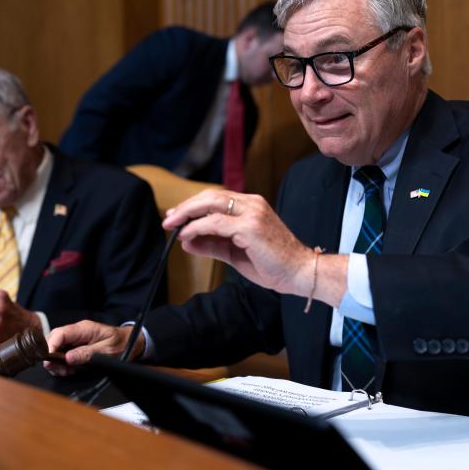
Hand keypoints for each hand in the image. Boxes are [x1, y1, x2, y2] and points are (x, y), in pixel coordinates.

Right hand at [44, 320, 137, 375]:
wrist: (131, 342)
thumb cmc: (121, 344)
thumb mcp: (106, 350)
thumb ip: (87, 353)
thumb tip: (68, 358)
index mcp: (84, 329)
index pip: (60, 333)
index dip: (50, 346)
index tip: (48, 360)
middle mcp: (77, 332)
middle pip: (55, 340)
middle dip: (52, 356)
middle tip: (59, 370)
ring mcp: (76, 339)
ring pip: (57, 348)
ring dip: (57, 362)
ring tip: (66, 371)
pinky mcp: (77, 347)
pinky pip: (64, 354)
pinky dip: (63, 364)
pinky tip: (70, 370)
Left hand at [162, 191, 345, 305]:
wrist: (299, 273)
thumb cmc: (272, 264)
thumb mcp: (235, 253)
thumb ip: (212, 245)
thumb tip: (186, 242)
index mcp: (252, 206)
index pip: (216, 198)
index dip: (193, 205)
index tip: (176, 217)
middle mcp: (252, 204)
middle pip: (210, 196)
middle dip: (186, 207)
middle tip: (168, 219)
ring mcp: (252, 213)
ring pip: (211, 204)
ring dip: (187, 214)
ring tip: (172, 226)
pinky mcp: (250, 226)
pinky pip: (215, 223)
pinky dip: (197, 228)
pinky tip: (186, 236)